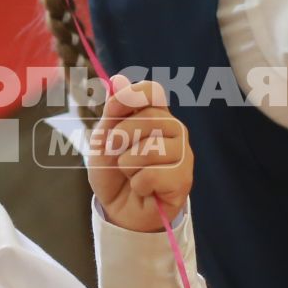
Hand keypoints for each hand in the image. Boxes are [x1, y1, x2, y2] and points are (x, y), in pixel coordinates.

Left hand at [85, 77, 191, 232]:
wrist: (117, 209)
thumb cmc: (113, 172)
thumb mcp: (104, 139)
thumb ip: (113, 111)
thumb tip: (118, 79)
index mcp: (156, 115)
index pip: (152, 91)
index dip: (130, 98)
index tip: (113, 112)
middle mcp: (174, 130)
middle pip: (148, 118)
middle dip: (120, 139)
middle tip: (117, 155)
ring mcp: (183, 154)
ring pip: (150, 149)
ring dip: (128, 165)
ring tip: (131, 173)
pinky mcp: (183, 180)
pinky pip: (151, 174)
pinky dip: (137, 184)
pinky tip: (143, 188)